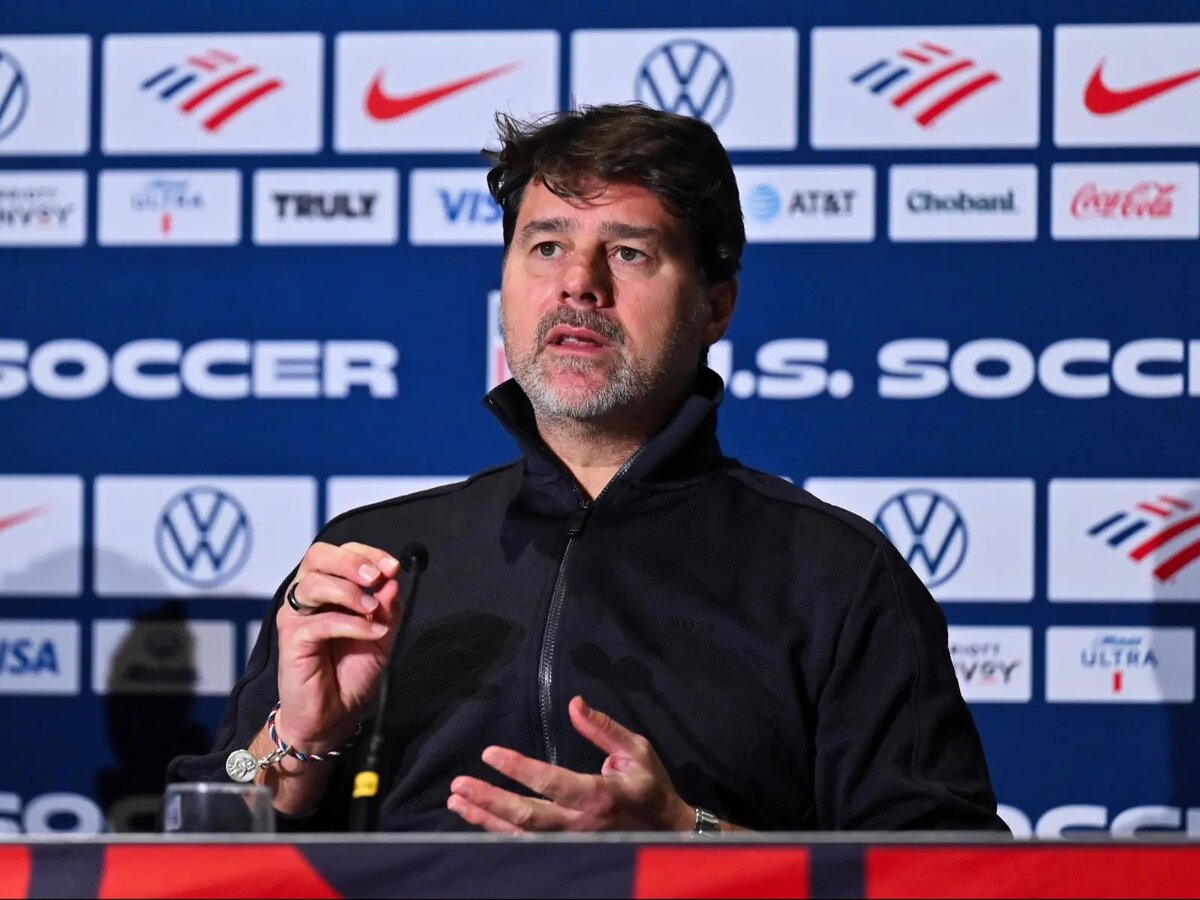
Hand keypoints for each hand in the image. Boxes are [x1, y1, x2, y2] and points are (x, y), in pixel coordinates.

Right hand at [274, 541, 402, 752]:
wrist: (334, 715)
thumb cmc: (353, 672)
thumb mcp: (382, 635)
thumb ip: (387, 608)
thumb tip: (392, 581)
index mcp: (329, 588)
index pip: (341, 553)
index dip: (367, 553)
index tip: (393, 567)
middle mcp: (308, 596)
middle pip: (318, 556)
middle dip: (351, 562)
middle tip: (376, 577)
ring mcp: (296, 616)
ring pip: (314, 584)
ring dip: (350, 592)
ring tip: (373, 610)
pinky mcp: (291, 639)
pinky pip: (320, 622)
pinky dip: (351, 624)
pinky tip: (372, 633)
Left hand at [446, 696, 693, 832]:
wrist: (668, 834)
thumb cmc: (650, 786)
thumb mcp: (637, 750)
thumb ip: (603, 728)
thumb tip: (574, 704)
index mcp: (600, 795)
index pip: (551, 782)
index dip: (518, 769)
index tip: (490, 753)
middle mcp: (581, 825)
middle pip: (527, 817)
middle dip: (490, 800)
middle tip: (459, 785)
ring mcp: (572, 843)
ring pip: (520, 836)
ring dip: (485, 819)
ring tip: (457, 801)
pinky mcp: (566, 850)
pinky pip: (526, 845)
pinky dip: (498, 833)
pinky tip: (478, 818)